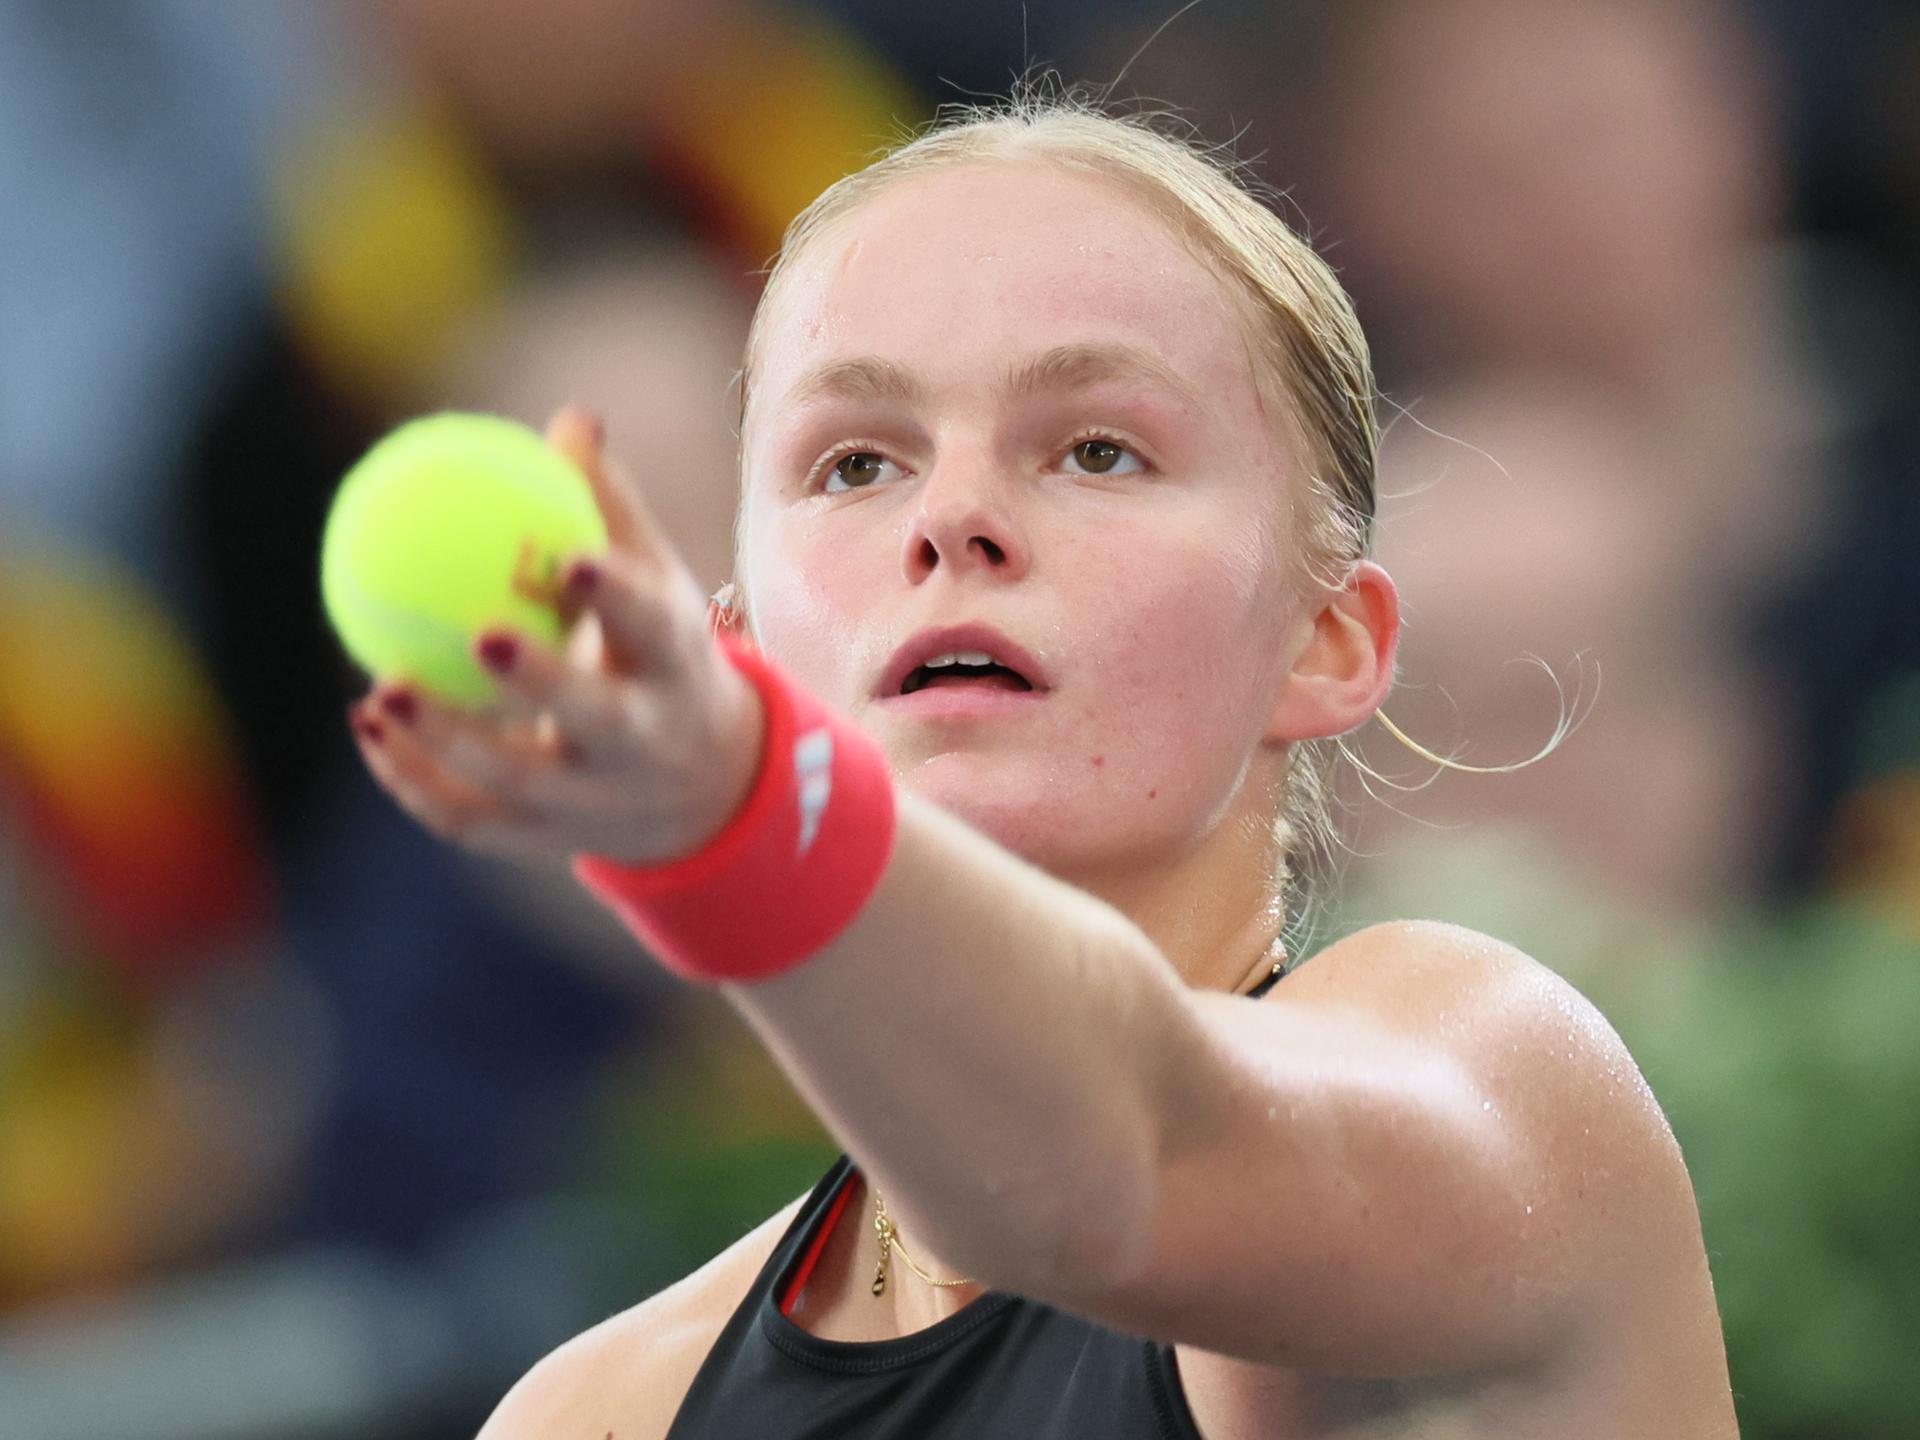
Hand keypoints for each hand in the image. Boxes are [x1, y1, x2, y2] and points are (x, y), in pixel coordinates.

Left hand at [347, 406, 763, 865]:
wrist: (704, 784)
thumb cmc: (658, 650)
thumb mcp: (657, 581)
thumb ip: (607, 506)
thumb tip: (571, 419)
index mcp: (678, 664)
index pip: (655, 627)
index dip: (616, 598)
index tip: (571, 560)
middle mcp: (646, 741)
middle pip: (598, 718)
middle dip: (542, 685)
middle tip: (475, 635)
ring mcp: (598, 801)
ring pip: (521, 782)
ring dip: (447, 742)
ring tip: (381, 690)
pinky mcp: (551, 841)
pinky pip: (473, 819)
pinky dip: (414, 780)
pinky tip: (369, 728)